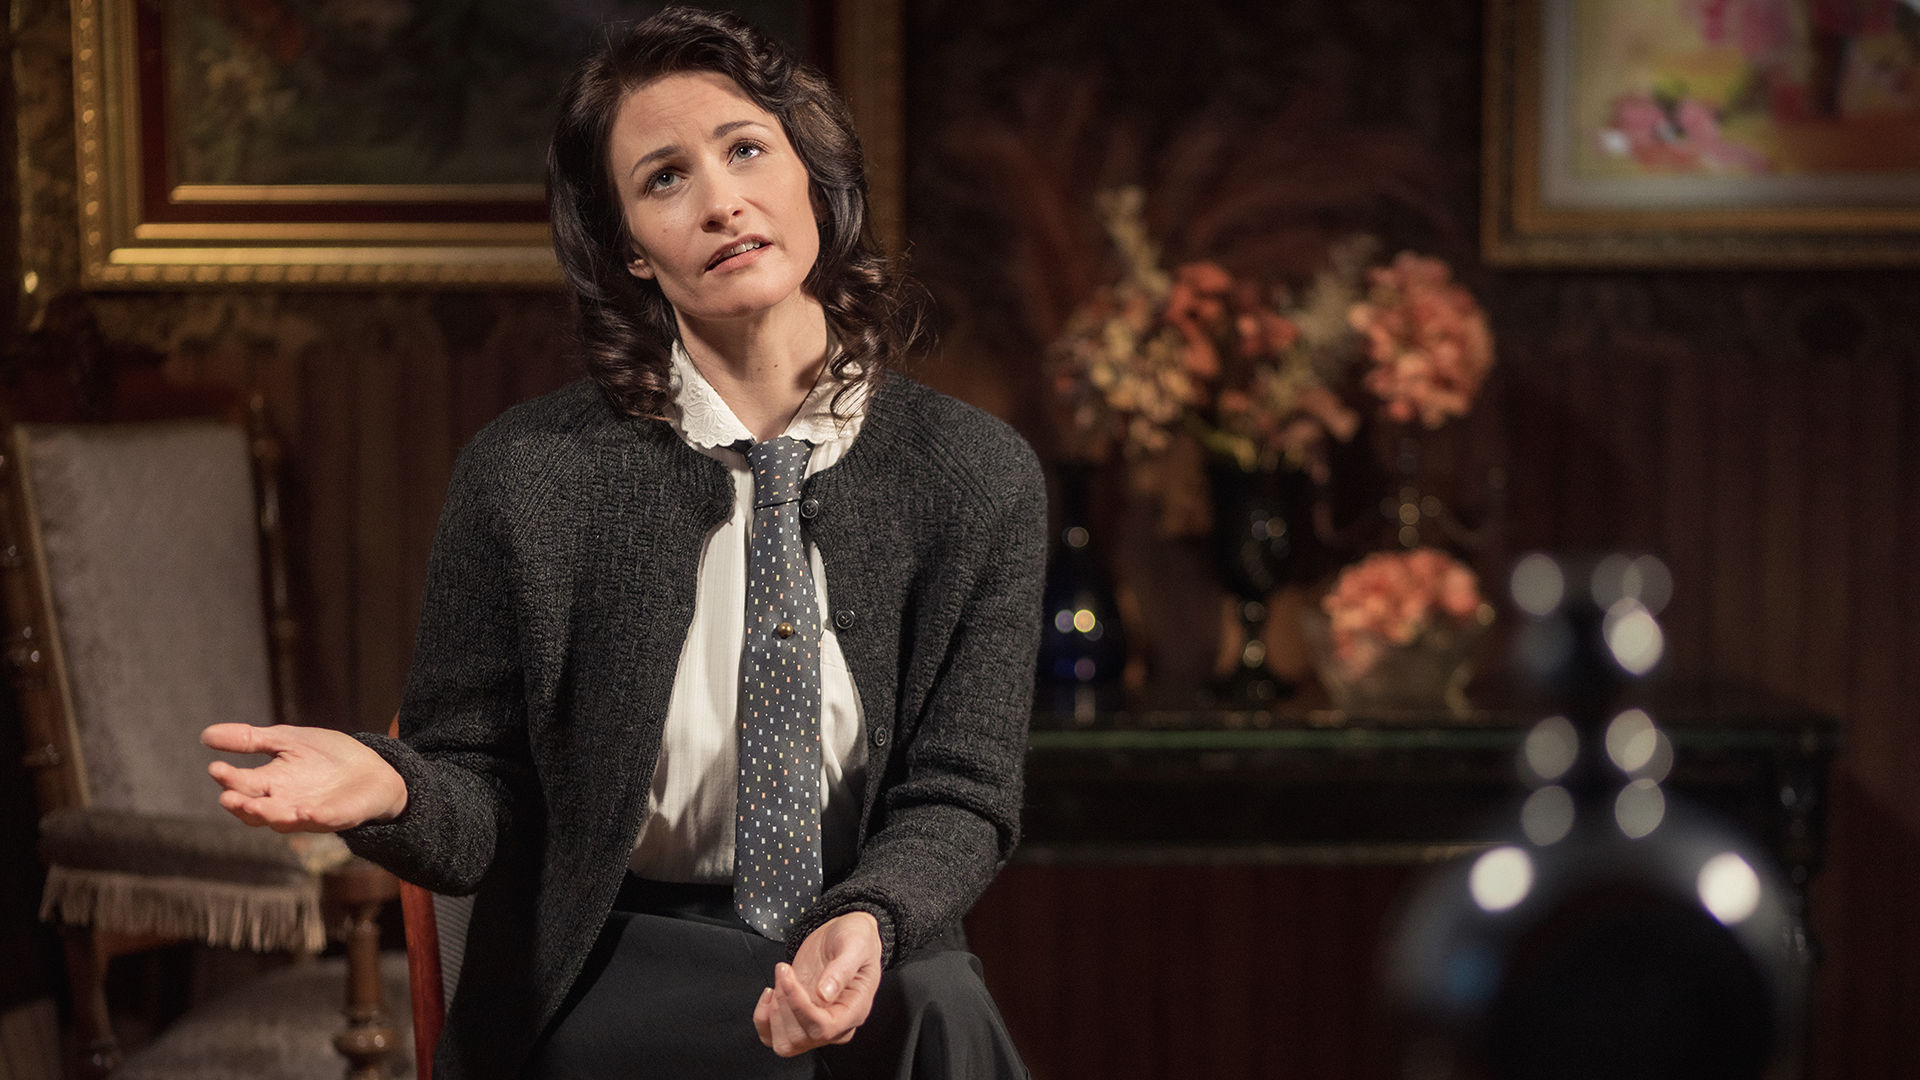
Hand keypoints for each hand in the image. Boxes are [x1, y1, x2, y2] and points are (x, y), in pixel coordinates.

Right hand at [201, 723, 407, 832]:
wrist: (374, 770)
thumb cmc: (327, 758)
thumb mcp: (287, 740)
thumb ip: (251, 740)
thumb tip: (205, 735)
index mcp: (271, 784)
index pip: (241, 786)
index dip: (228, 779)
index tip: (215, 767)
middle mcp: (285, 803)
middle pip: (256, 810)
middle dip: (241, 804)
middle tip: (228, 797)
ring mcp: (310, 812)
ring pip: (283, 821)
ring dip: (268, 815)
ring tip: (254, 806)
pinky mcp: (338, 816)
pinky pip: (324, 820)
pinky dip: (314, 818)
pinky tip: (306, 813)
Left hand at [753, 911, 880, 1056]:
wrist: (845, 934)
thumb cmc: (856, 938)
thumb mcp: (855, 945)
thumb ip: (842, 969)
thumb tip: (825, 994)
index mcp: (854, 1011)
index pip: (823, 1028)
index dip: (800, 1007)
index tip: (788, 976)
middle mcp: (836, 1024)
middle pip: (800, 1038)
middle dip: (785, 1004)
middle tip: (785, 971)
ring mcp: (815, 1023)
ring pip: (784, 1043)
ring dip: (774, 1013)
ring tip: (781, 980)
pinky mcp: (797, 1018)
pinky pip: (773, 1037)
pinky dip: (763, 1019)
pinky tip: (770, 993)